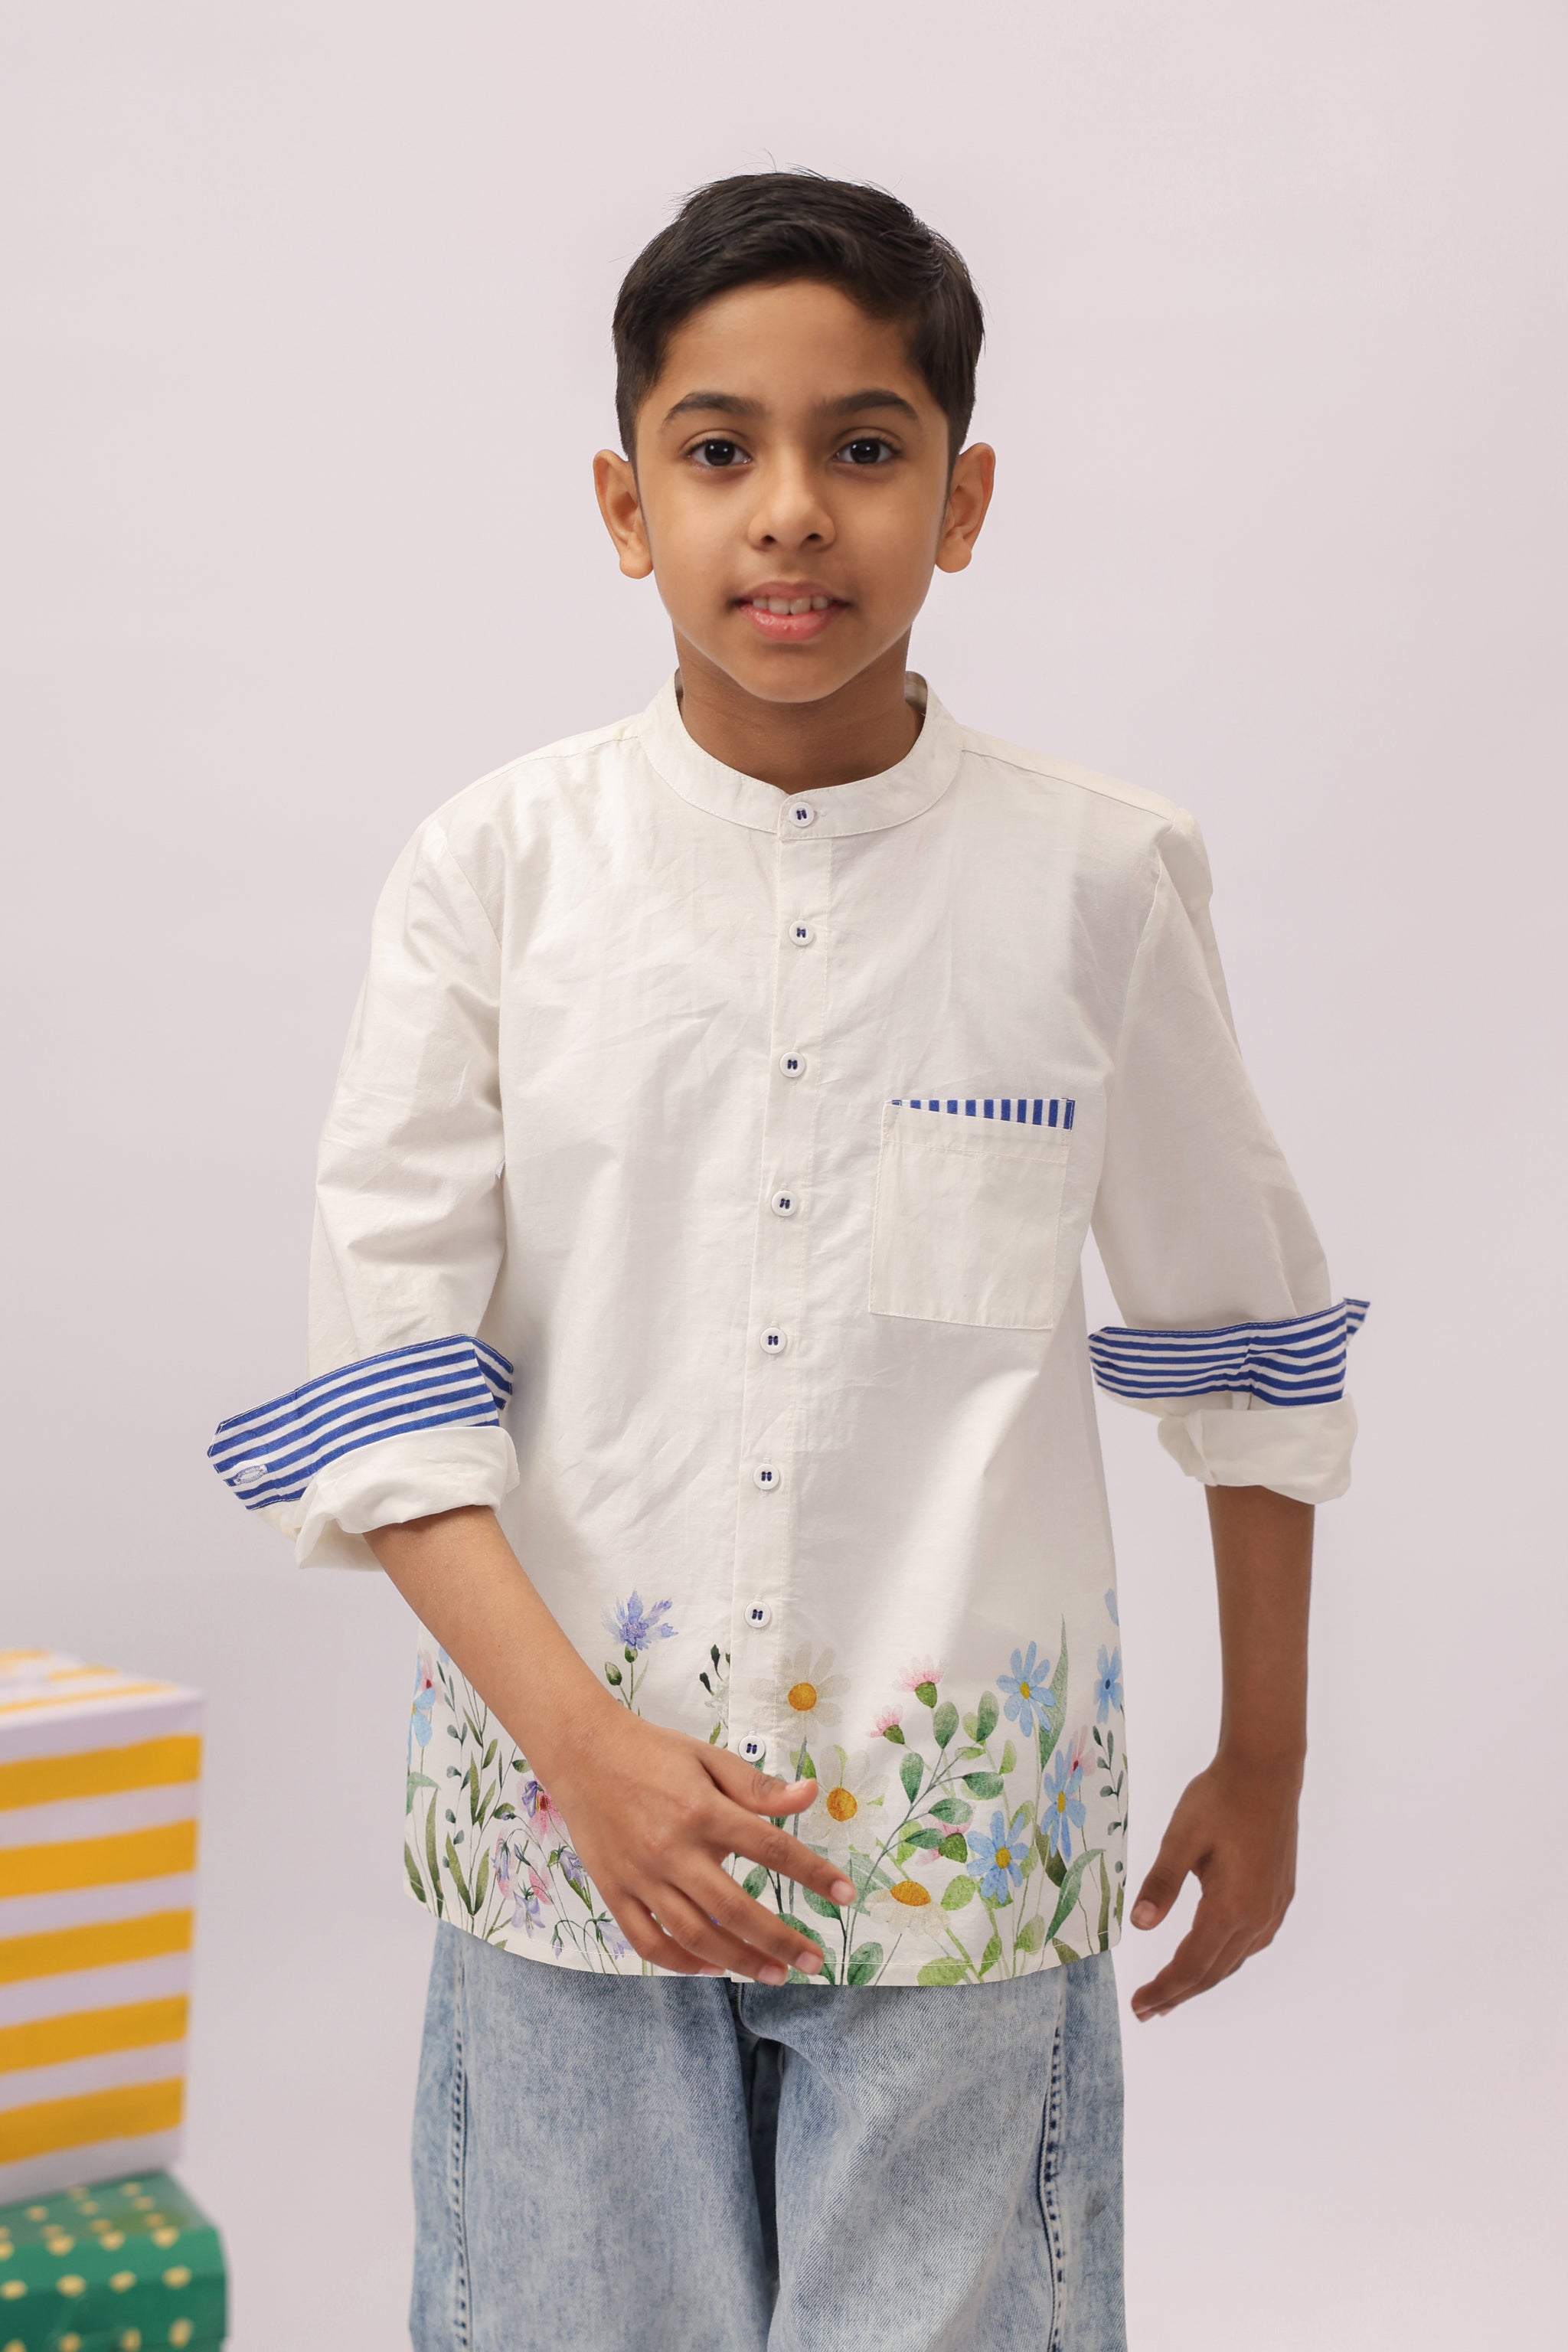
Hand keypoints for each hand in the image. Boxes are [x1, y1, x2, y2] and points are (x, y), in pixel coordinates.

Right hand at [547, 1703, 854, 1982]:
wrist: (582, 1751)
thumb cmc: (653, 1753)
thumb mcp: (709, 1758)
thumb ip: (758, 1786)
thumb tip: (811, 1794)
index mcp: (703, 1810)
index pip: (771, 1848)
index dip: (813, 1874)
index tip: (846, 1895)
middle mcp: (673, 1849)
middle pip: (735, 1908)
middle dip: (780, 1940)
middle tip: (814, 1961)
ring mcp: (640, 1876)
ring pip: (694, 1935)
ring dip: (738, 1961)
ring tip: (773, 1974)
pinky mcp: (614, 1891)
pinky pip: (648, 1942)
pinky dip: (680, 1962)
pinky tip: (709, 1968)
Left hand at [1127, 1750, 1302, 2020]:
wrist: (1267, 1771)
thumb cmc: (1219, 1798)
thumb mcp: (1181, 1837)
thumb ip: (1161, 1882)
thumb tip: (1139, 1925)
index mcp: (1230, 1906)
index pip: (1191, 1965)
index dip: (1164, 1989)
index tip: (1139, 2006)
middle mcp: (1257, 1917)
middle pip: (1213, 1971)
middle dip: (1179, 1994)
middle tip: (1148, 2011)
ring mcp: (1273, 1909)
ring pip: (1234, 1960)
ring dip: (1202, 1980)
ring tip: (1174, 1993)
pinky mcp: (1280, 1897)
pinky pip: (1251, 1943)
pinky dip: (1225, 1959)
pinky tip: (1212, 1957)